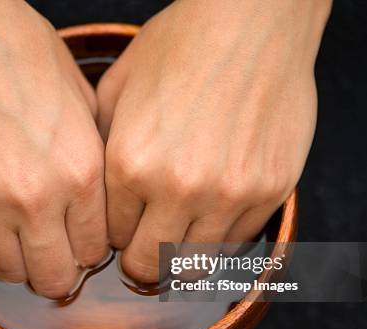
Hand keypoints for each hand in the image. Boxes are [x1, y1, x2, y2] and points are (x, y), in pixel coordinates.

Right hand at [0, 0, 107, 297]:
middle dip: (58, 272)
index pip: (94, 251)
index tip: (79, 243)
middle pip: (54, 277)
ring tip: (19, 236)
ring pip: (10, 271)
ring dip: (19, 260)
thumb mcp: (81, 104)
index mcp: (80, 173)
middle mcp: (36, 197)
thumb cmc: (21, 56)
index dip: (87, 251)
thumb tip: (93, 202)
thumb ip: (91, 163)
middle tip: (52, 256)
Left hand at [97, 0, 330, 281]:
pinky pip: (237, 243)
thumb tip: (95, 192)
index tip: (123, 224)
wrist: (251, 20)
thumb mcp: (117, 88)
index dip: (113, 234)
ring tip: (180, 231)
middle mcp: (178, 187)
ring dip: (181, 255)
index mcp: (129, 163)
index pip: (110, 237)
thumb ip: (101, 148)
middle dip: (140, 259)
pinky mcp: (271, 190)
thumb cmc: (181, 46)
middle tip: (145, 243)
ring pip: (194, 266)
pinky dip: (220, 237)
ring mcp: (229, 193)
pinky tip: (214, 212)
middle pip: (148, 265)